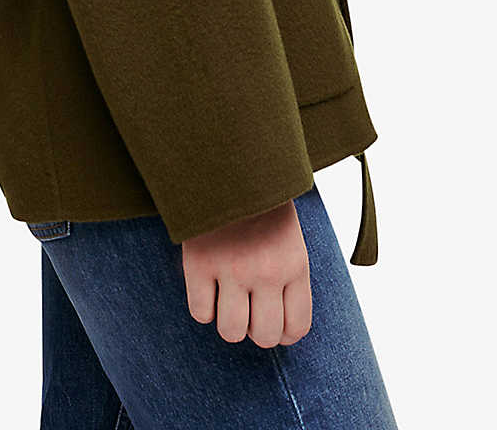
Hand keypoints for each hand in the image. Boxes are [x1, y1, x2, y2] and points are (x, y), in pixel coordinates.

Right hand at [181, 198, 311, 347]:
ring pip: (231, 331)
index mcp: (295, 263)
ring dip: (228, 321)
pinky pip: (200, 313)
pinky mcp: (199, 262)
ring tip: (226, 299)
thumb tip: (281, 328)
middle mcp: (267, 271)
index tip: (272, 321)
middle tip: (247, 308)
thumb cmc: (260, 201)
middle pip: (265, 335)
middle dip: (255, 329)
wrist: (227, 161)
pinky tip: (206, 286)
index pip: (297, 326)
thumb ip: (288, 277)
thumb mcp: (289, 236)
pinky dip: (202, 306)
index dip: (283, 332)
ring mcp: (232, 268)